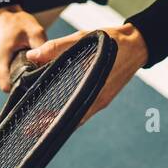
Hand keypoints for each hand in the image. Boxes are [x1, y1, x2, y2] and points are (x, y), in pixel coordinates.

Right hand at [0, 6, 47, 91]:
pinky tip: (15, 58)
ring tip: (22, 58)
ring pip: (4, 80)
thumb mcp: (35, 32)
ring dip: (14, 73)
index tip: (31, 76)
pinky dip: (9, 69)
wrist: (1, 12)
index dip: (21, 85)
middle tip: (29, 63)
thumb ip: (42, 49)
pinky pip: (1, 74)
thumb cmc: (17, 21)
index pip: (7, 86)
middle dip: (20, 77)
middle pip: (7, 84)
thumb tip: (48, 66)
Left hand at [25, 24, 148, 126]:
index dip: (49, 121)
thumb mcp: (84, 38)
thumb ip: (57, 47)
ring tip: (38, 121)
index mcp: (93, 86)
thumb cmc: (112, 41)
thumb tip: (32, 55)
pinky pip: (84, 109)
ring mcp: (101, 100)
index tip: (33, 125)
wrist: (138, 44)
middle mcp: (98, 99)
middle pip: (71, 119)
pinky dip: (70, 111)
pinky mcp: (103, 97)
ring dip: (59, 119)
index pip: (68, 111)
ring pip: (78, 115)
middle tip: (29, 129)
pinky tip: (58, 108)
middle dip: (50, 124)